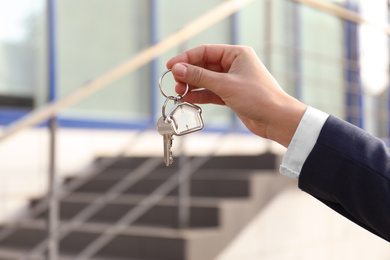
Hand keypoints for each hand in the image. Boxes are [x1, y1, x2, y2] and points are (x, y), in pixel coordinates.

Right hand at [166, 44, 306, 146]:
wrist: (276, 120)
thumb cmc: (258, 97)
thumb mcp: (225, 85)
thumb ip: (199, 76)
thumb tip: (178, 69)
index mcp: (237, 54)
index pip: (205, 51)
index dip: (186, 58)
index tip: (171, 66)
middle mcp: (234, 65)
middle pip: (204, 65)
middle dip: (188, 74)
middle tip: (175, 83)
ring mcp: (233, 80)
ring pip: (207, 80)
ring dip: (193, 86)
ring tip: (180, 93)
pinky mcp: (232, 95)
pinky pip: (211, 92)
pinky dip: (200, 95)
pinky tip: (189, 99)